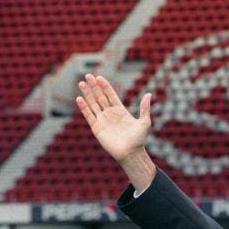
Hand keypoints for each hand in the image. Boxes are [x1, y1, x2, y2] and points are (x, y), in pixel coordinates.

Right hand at [77, 74, 154, 190]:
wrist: (130, 153)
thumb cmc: (139, 139)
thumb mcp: (144, 122)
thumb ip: (145, 108)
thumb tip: (148, 94)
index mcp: (120, 111)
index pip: (111, 95)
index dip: (105, 86)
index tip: (99, 77)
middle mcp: (110, 114)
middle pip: (100, 97)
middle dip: (94, 87)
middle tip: (88, 75)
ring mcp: (102, 120)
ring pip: (93, 104)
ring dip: (87, 94)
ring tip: (81, 83)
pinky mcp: (97, 128)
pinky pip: (89, 116)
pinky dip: (84, 107)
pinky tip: (79, 98)